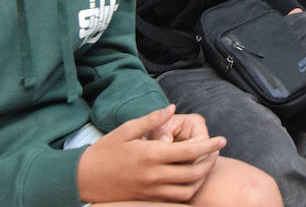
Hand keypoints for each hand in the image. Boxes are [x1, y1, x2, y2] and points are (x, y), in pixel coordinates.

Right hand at [76, 105, 222, 203]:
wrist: (83, 179)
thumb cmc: (105, 151)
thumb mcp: (127, 129)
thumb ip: (152, 120)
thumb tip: (172, 108)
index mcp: (151, 154)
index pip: (189, 151)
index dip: (209, 146)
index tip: (222, 140)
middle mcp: (154, 175)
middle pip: (193, 173)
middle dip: (210, 162)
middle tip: (217, 152)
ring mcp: (151, 191)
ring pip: (187, 190)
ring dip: (201, 179)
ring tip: (206, 165)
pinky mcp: (147, 200)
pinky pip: (175, 200)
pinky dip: (188, 191)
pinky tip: (190, 179)